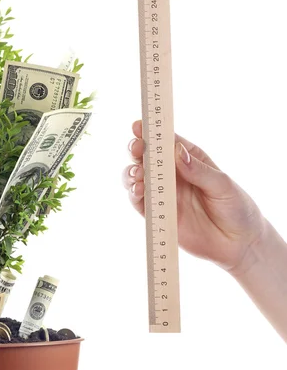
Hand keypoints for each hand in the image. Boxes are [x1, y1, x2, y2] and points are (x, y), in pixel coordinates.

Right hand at [123, 120, 265, 273]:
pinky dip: (134, 195)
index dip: (151, 132)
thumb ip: (198, 170)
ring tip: (137, 175)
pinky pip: (140, 203)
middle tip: (135, 149)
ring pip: (138, 179)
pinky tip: (137, 190)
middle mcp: (173, 175)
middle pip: (147, 158)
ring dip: (132, 174)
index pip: (167, 142)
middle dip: (137, 151)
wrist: (238, 243)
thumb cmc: (236, 208)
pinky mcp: (158, 216)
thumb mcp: (222, 185)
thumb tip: (178, 152)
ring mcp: (164, 195)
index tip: (139, 126)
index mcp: (190, 159)